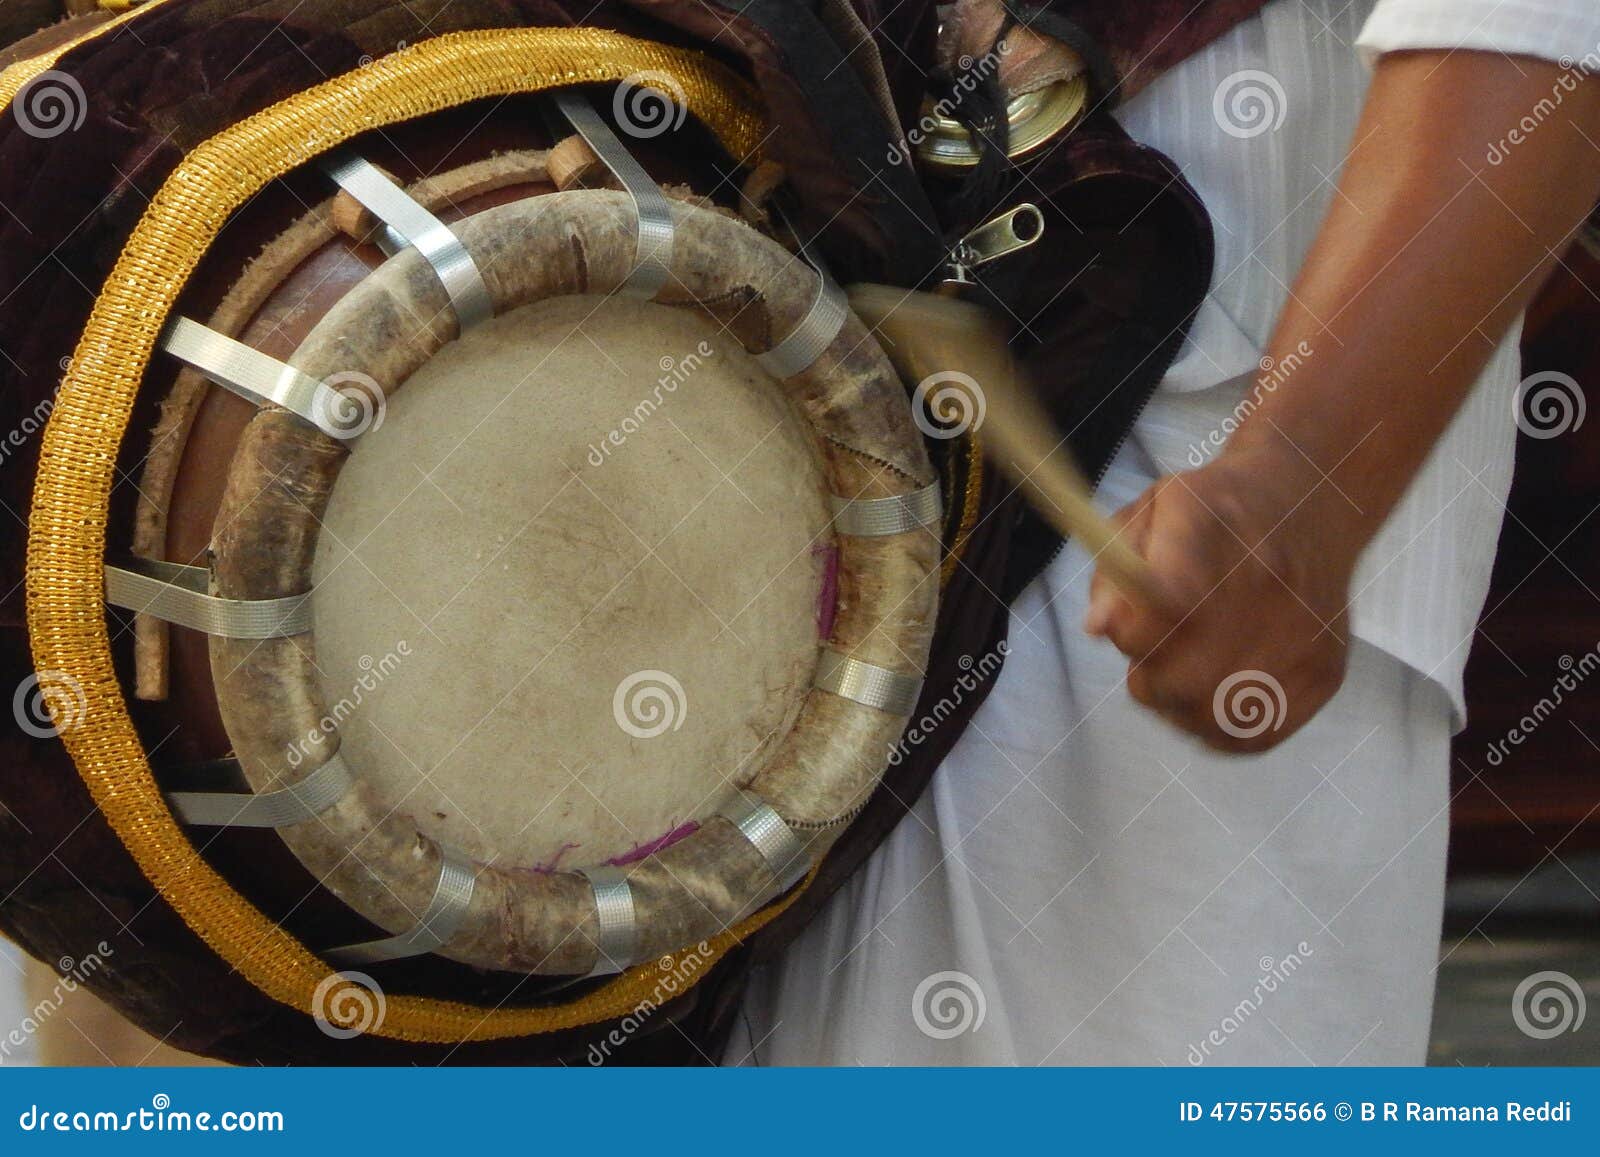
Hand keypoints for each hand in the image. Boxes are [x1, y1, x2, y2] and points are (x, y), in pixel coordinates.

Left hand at [1083, 449, 1355, 753]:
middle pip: (1187, 678)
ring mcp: (1304, 634)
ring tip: (1178, 678)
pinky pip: (1257, 735)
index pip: (1166, 607)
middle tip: (1145, 663)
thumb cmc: (1214, 514)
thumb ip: (1116, 571)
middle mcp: (1269, 584)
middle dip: (1147, 681)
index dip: (1131, 635)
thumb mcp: (1150, 513)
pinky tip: (1210, 698)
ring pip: (1216, 717)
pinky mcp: (1327, 672)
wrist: (1312, 505)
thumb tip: (1099, 628)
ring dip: (1179, 709)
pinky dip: (1220, 730)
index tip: (1120, 632)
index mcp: (1216, 529)